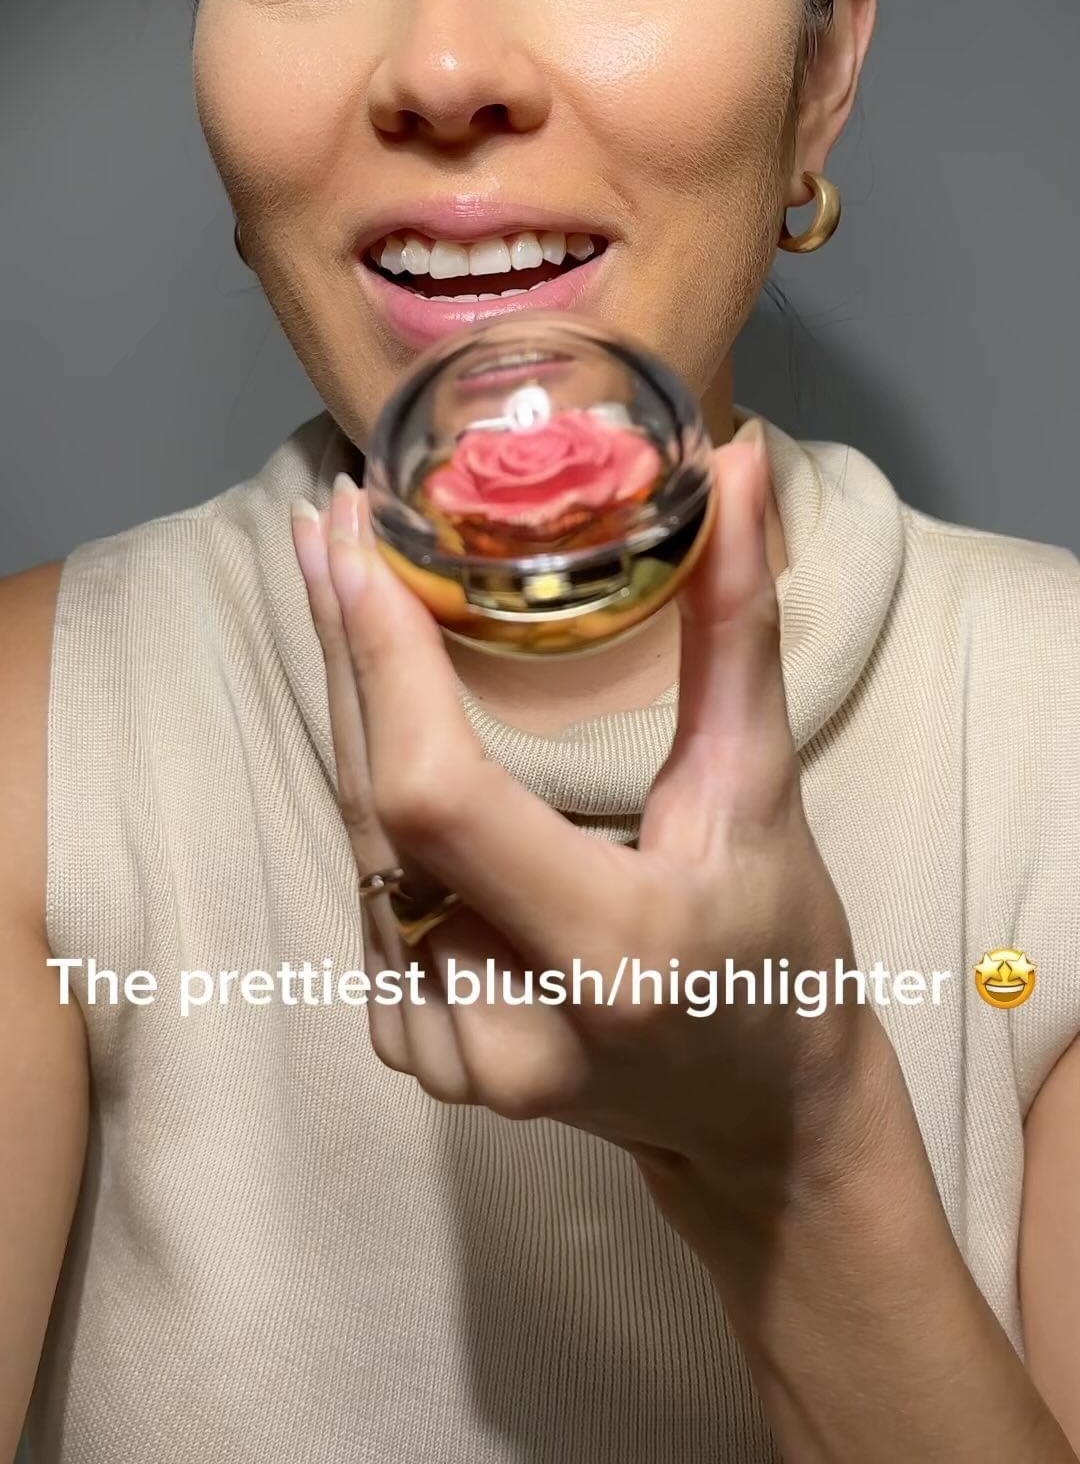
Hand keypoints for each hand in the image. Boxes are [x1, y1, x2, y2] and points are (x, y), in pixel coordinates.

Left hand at [290, 438, 887, 1223]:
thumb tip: (733, 466)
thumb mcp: (765, 790)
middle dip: (343, 648)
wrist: (758, 1121)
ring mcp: (444, 1049)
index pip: (439, 796)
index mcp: (607, 952)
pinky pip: (368, 885)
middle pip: (374, 806)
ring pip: (357, 841)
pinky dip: (368, 784)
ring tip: (339, 579)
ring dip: (345, 706)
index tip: (360, 542)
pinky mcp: (415, 1048)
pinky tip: (371, 700)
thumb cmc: (783, 952)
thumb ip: (737, 629)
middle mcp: (502, 1020)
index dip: (384, 664)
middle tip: (332, 521)